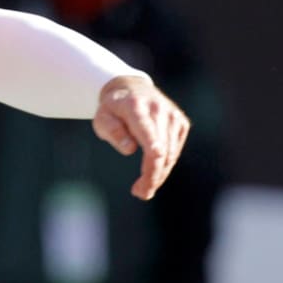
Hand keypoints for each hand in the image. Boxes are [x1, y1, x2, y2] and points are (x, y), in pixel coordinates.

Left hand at [92, 74, 189, 199]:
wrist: (132, 89)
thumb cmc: (113, 109)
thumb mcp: (101, 118)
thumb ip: (112, 131)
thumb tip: (130, 149)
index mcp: (136, 107)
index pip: (149, 137)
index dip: (151, 163)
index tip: (146, 184)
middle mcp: (159, 109)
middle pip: (161, 152)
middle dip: (152, 177)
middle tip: (140, 193)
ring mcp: (173, 115)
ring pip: (170, 154)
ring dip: (159, 175)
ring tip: (143, 189)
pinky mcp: (181, 123)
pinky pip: (175, 151)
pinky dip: (165, 165)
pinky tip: (153, 174)